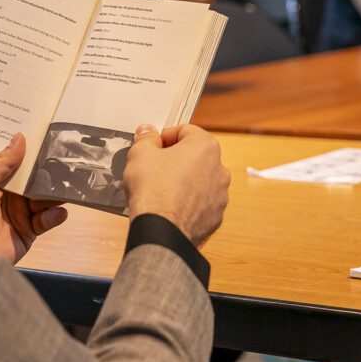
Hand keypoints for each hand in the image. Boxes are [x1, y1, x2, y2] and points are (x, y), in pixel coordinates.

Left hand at [0, 133, 67, 263]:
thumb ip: (2, 162)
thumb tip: (20, 138)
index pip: (15, 163)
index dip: (29, 153)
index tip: (46, 138)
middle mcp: (7, 196)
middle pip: (33, 181)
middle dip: (47, 172)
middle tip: (66, 162)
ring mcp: (17, 214)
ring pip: (43, 199)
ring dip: (54, 194)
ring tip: (67, 186)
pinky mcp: (26, 233)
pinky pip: (45, 222)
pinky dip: (54, 216)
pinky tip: (59, 211)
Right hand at [123, 123, 229, 246]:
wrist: (161, 231)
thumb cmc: (154, 191)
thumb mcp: (140, 154)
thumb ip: (146, 138)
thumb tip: (148, 133)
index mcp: (205, 147)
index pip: (185, 130)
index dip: (165, 136)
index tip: (153, 146)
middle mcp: (219, 169)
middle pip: (194, 155)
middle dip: (175, 159)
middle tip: (154, 167)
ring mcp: (220, 195)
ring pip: (199, 180)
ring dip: (183, 181)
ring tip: (160, 189)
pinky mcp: (215, 216)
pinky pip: (200, 202)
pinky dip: (187, 202)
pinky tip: (169, 205)